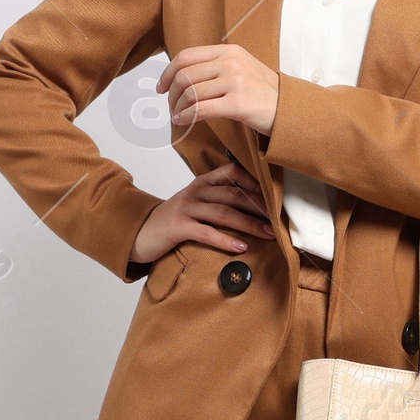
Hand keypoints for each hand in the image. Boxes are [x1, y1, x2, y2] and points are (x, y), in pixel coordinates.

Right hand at [132, 160, 274, 266]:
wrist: (141, 232)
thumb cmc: (175, 220)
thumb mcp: (197, 203)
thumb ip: (220, 200)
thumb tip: (255, 207)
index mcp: (203, 182)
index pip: (233, 172)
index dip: (255, 183)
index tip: (275, 196)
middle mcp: (196, 191)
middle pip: (233, 195)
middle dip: (259, 208)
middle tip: (279, 220)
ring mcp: (186, 208)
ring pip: (224, 213)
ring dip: (249, 224)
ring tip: (268, 234)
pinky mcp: (178, 227)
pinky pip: (206, 232)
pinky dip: (225, 240)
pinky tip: (241, 247)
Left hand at [158, 44, 279, 136]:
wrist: (290, 110)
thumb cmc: (264, 93)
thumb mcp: (242, 68)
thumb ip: (216, 66)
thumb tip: (183, 76)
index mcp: (229, 51)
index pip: (186, 56)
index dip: (168, 72)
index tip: (162, 86)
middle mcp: (231, 62)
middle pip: (185, 76)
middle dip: (171, 94)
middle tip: (170, 107)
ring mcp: (235, 81)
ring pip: (191, 93)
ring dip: (178, 108)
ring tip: (178, 116)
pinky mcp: (238, 103)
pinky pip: (201, 109)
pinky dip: (186, 116)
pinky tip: (183, 122)